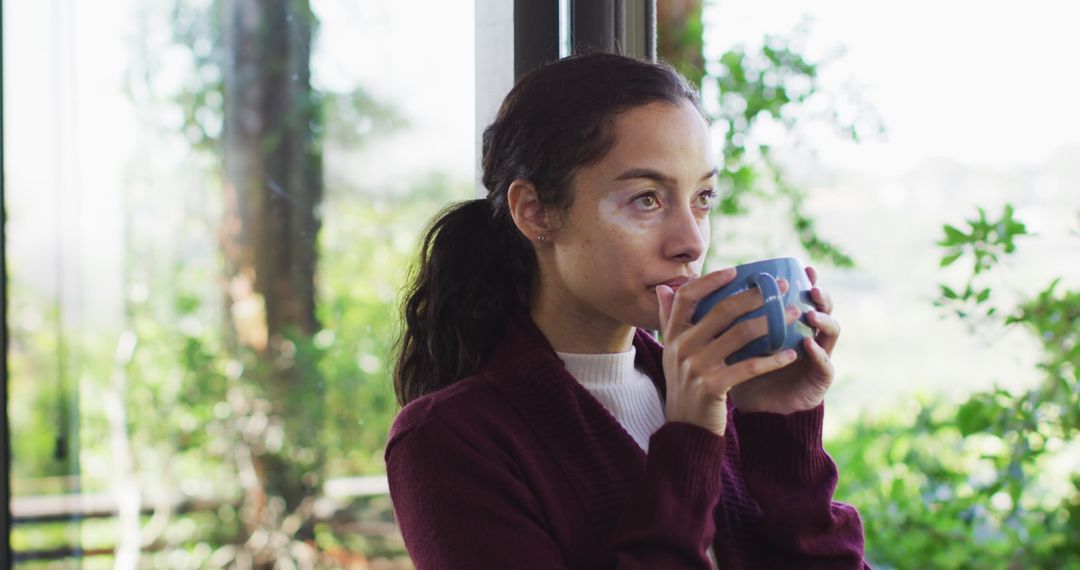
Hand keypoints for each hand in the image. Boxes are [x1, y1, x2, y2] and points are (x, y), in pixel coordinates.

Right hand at [655, 268, 803, 435]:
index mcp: (672, 335)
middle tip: (778, 286)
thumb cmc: (685, 384)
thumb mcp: (671, 352)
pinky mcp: (712, 387)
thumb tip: (663, 286)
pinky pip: (749, 366)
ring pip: (739, 335)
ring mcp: (696, 367)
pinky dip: (772, 359)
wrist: (685, 428)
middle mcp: (681, 347)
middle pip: (720, 311)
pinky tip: (790, 354)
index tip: (735, 271)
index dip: (710, 281)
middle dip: (753, 295)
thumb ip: (668, 319)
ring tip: (793, 314)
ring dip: (771, 321)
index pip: (687, 297)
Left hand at [729, 265, 839, 414]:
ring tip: (809, 313)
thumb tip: (681, 290)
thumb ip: (718, 318)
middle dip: (821, 296)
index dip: (808, 282)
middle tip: (811, 287)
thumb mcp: (731, 341)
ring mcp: (818, 358)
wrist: (755, 410)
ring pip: (831, 332)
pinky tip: (807, 345)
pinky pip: (824, 364)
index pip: (804, 298)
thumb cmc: (742, 371)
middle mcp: (809, 336)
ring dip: (823, 320)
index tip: (803, 268)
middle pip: (824, 309)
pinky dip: (818, 353)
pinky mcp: (819, 380)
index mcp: (791, 325)